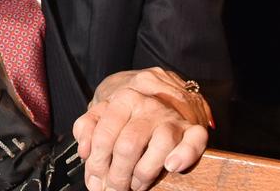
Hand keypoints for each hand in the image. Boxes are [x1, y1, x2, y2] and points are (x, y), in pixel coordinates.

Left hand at [72, 67, 211, 190]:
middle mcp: (149, 106)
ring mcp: (172, 118)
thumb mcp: (103, 114)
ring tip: (135, 184)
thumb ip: (87, 128)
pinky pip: (195, 142)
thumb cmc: (128, 114)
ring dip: (144, 174)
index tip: (94, 182)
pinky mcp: (193, 130)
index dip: (97, 164)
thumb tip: (84, 151)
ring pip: (159, 147)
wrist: (164, 97)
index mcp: (124, 100)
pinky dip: (184, 156)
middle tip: (112, 190)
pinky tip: (171, 167)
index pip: (104, 135)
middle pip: (128, 146)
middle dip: (117, 176)